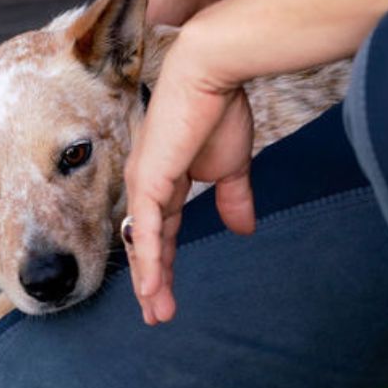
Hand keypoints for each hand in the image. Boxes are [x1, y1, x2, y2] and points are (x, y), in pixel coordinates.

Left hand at [123, 25, 255, 323]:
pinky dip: (149, 260)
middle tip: (157, 316)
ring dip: (150, 281)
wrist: (212, 72)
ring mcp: (145, 184)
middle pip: (148, 245)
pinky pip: (148, 230)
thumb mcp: (230, 167)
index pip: (164, 234)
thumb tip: (243, 229)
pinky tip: (150, 287)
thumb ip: (233, 199)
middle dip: (153, 283)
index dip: (166, 266)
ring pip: (144, 244)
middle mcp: (148, 187)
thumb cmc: (221, 109)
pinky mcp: (149, 180)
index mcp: (166, 183)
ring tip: (156, 313)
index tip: (168, 296)